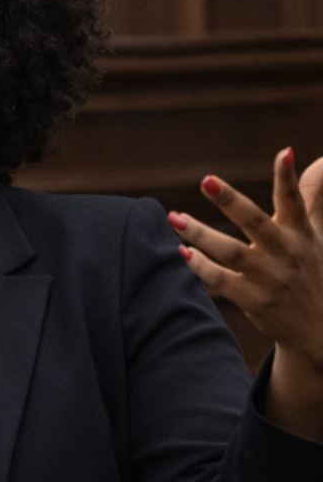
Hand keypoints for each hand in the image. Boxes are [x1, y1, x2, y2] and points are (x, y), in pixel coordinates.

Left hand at [167, 148, 322, 441]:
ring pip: (230, 251)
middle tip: (207, 179)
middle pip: (255, 221)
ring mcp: (270, 277)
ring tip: (174, 218)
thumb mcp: (317, 235)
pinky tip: (182, 252)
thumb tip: (320, 161)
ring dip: (200, 234)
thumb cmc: (311, 271)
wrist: (317, 329)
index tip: (283, 152)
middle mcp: (286, 252)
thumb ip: (314, 198)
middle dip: (231, 200)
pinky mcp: (255, 300)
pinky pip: (221, 281)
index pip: (295, 200)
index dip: (288, 177)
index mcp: (301, 232)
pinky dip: (201, 267)